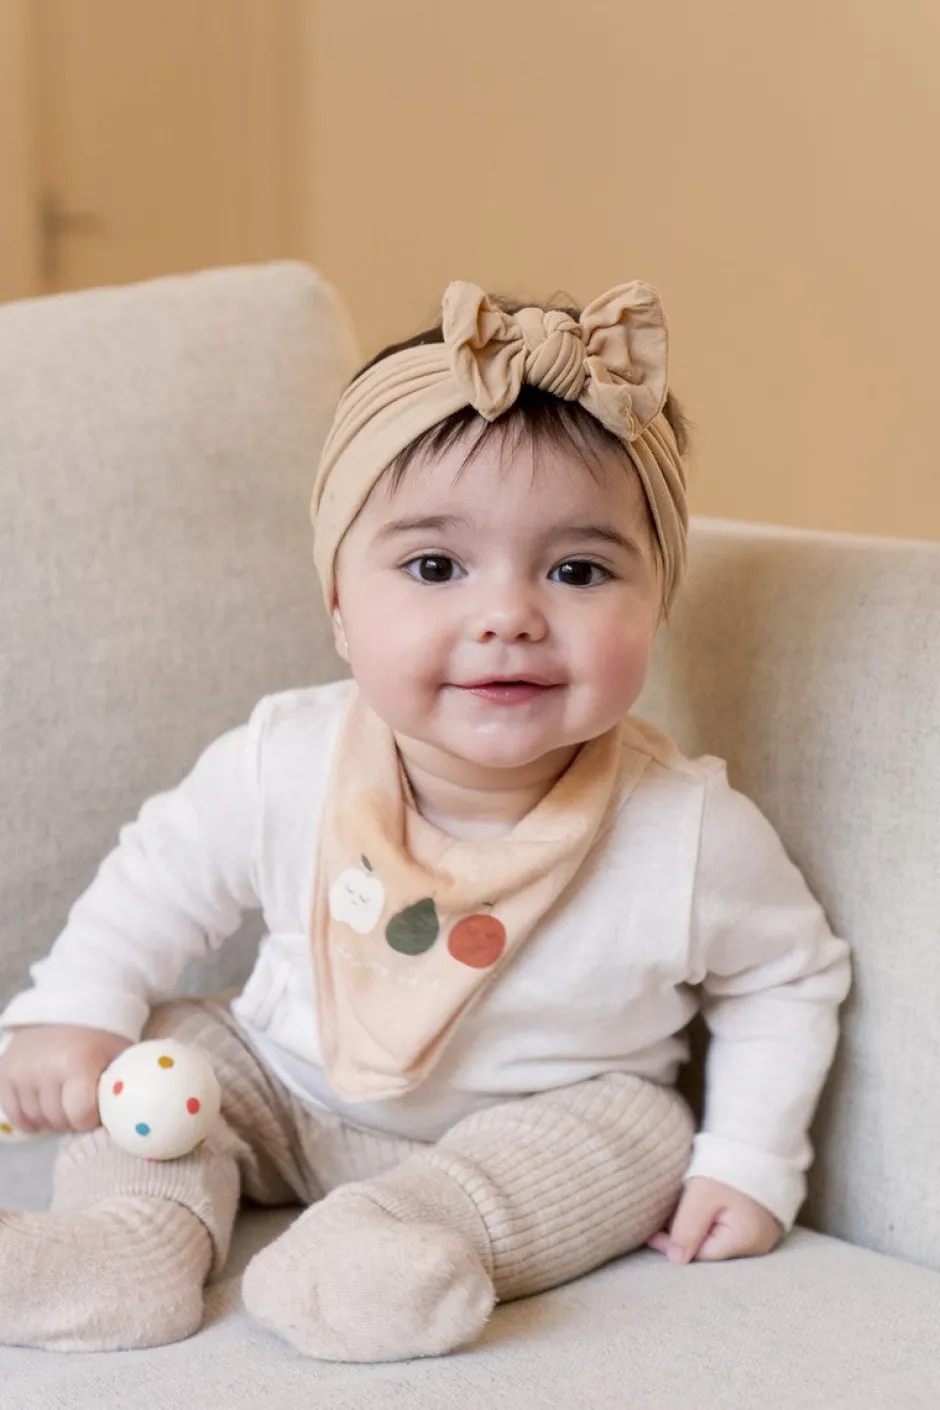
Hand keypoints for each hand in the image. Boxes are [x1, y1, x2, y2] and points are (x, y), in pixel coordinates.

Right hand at [0, 1025, 131, 1134]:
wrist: (70, 1000)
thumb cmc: (100, 1032)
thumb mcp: (118, 1054)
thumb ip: (117, 1087)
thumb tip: (117, 1120)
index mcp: (78, 1064)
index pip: (80, 1116)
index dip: (89, 1120)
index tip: (95, 1113)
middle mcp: (45, 1069)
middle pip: (57, 1119)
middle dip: (71, 1121)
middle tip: (79, 1110)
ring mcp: (21, 1070)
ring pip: (35, 1118)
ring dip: (50, 1120)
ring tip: (63, 1108)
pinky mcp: (5, 1070)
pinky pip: (11, 1110)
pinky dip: (25, 1119)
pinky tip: (38, 1117)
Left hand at [648, 1177, 781, 1263]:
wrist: (755, 1138)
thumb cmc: (728, 1164)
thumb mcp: (701, 1195)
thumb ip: (687, 1229)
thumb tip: (676, 1260)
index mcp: (746, 1240)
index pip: (701, 1253)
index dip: (673, 1244)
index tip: (651, 1234)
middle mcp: (759, 1243)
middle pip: (712, 1248)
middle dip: (686, 1236)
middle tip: (660, 1223)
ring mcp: (763, 1232)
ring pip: (719, 1237)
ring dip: (698, 1227)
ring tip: (679, 1211)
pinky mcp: (760, 1220)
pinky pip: (730, 1227)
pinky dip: (712, 1219)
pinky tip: (699, 1206)